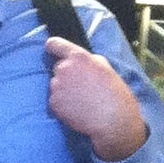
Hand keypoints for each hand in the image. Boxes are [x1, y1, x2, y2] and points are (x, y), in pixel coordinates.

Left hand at [45, 38, 148, 161]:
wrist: (111, 118)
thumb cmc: (112, 92)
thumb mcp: (103, 66)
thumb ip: (85, 60)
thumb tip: (76, 61)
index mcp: (78, 56)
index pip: (55, 44)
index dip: (53, 46)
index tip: (51, 48)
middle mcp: (64, 68)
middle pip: (58, 68)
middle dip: (66, 74)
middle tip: (81, 85)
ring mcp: (56, 86)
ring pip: (56, 84)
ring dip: (64, 90)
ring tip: (82, 98)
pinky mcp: (53, 102)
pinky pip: (55, 99)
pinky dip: (62, 103)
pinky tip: (77, 107)